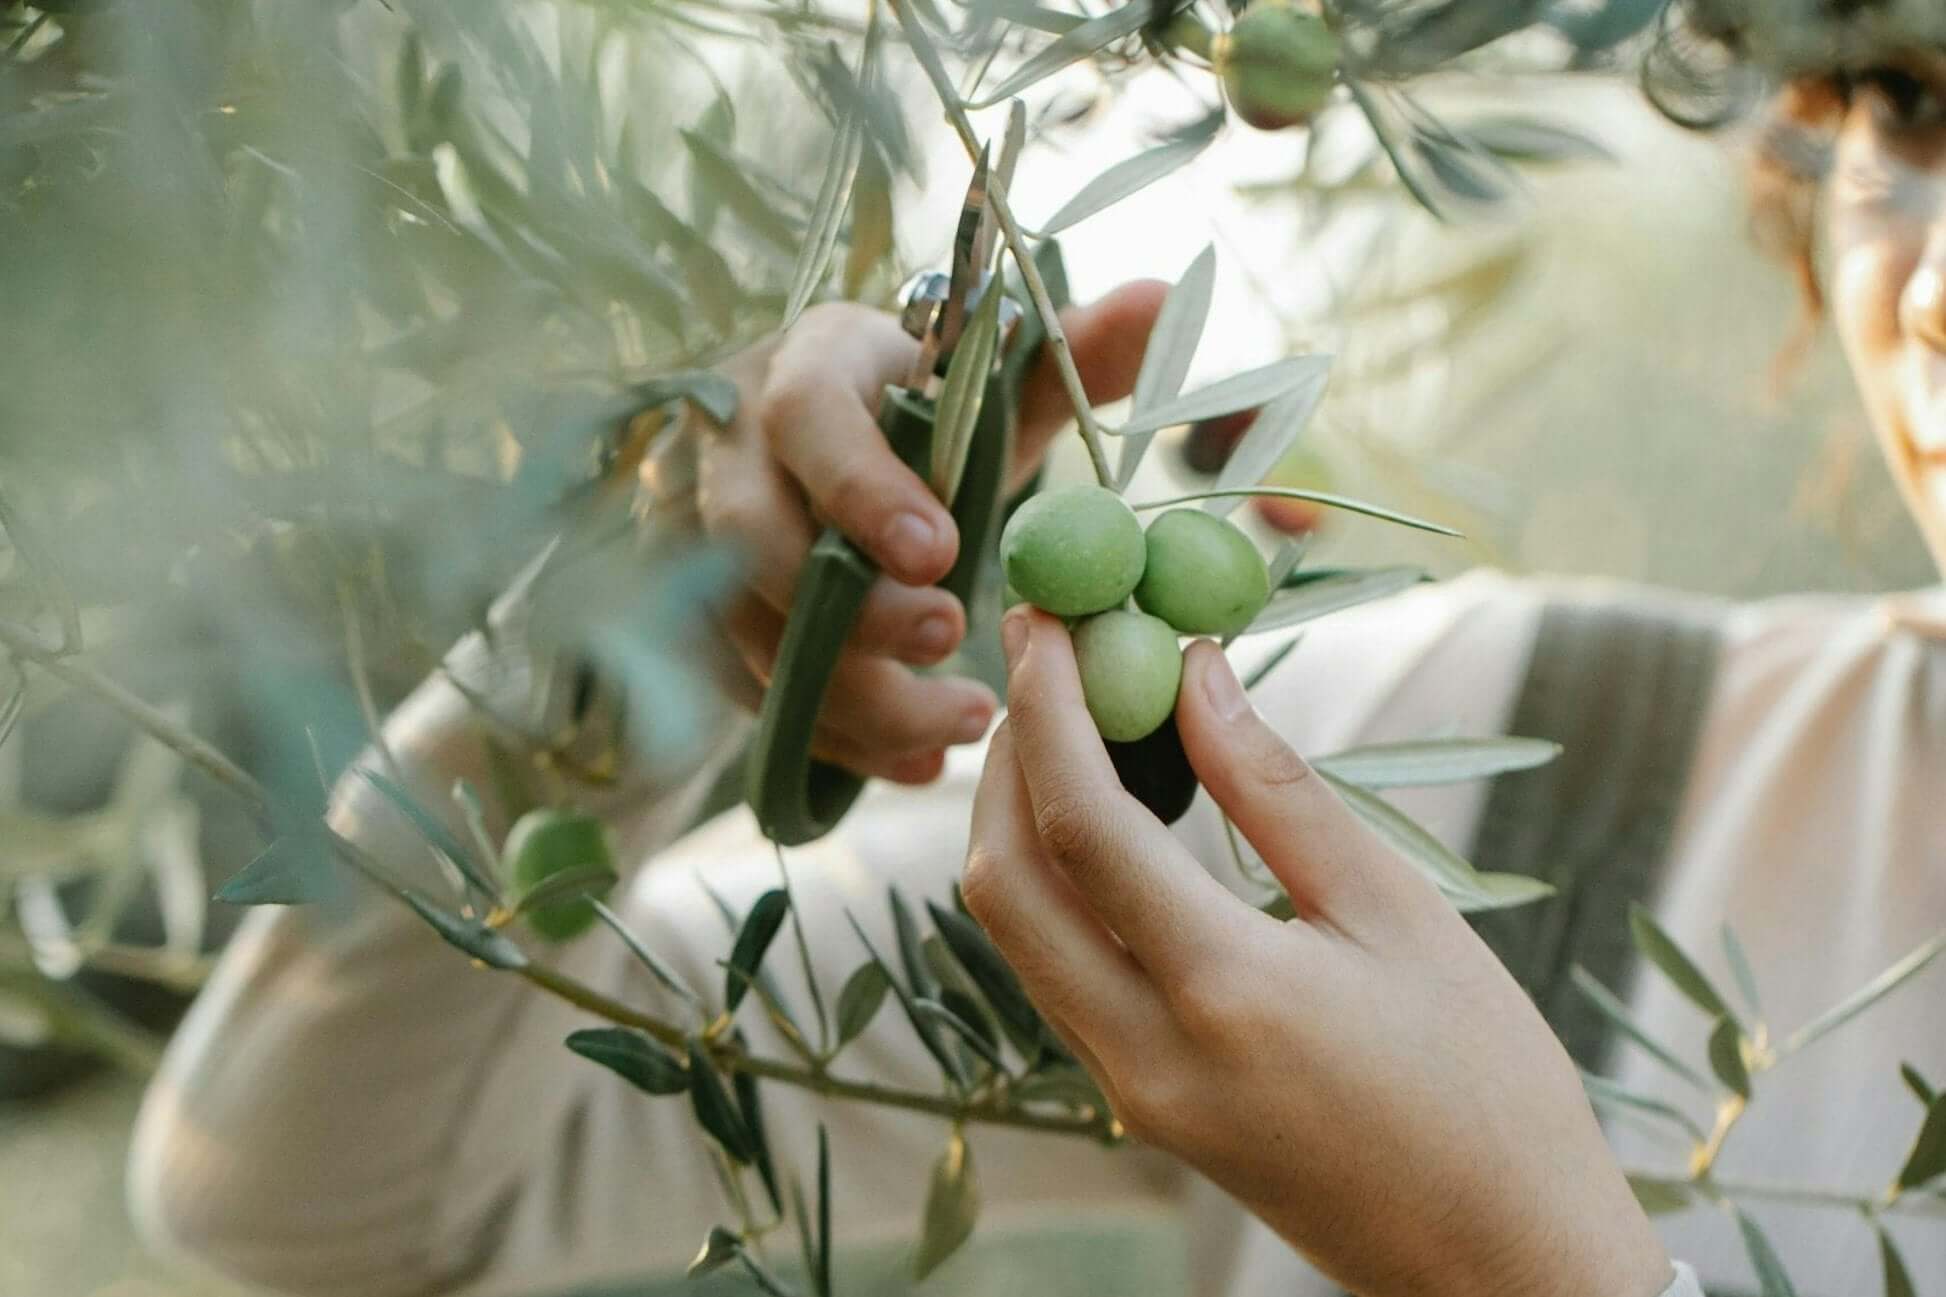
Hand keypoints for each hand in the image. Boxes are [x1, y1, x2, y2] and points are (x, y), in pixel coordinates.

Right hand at [680, 286, 1163, 785]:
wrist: (843, 445)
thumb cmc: (927, 410)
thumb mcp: (998, 379)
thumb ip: (1079, 350)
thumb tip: (1165, 296)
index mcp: (808, 366)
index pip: (804, 417)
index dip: (862, 489)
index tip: (943, 553)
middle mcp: (734, 450)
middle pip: (751, 539)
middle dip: (849, 608)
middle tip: (949, 639)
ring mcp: (703, 542)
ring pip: (747, 633)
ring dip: (853, 694)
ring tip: (964, 723)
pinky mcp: (709, 619)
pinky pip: (753, 695)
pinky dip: (839, 739)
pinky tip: (919, 763)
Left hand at [962, 607, 1672, 1296]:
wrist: (1498, 1264)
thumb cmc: (1486, 1084)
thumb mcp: (1399, 917)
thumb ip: (1279, 792)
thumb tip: (1196, 675)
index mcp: (1223, 994)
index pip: (1081, 827)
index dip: (1048, 710)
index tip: (1046, 620)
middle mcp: (1145, 1052)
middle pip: (1004, 883)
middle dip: (1005, 760)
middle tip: (1044, 664)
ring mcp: (1130, 1093)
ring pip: (1016, 935)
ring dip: (1018, 821)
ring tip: (1070, 723)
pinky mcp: (1140, 1108)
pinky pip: (1056, 977)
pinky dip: (1055, 886)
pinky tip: (1103, 823)